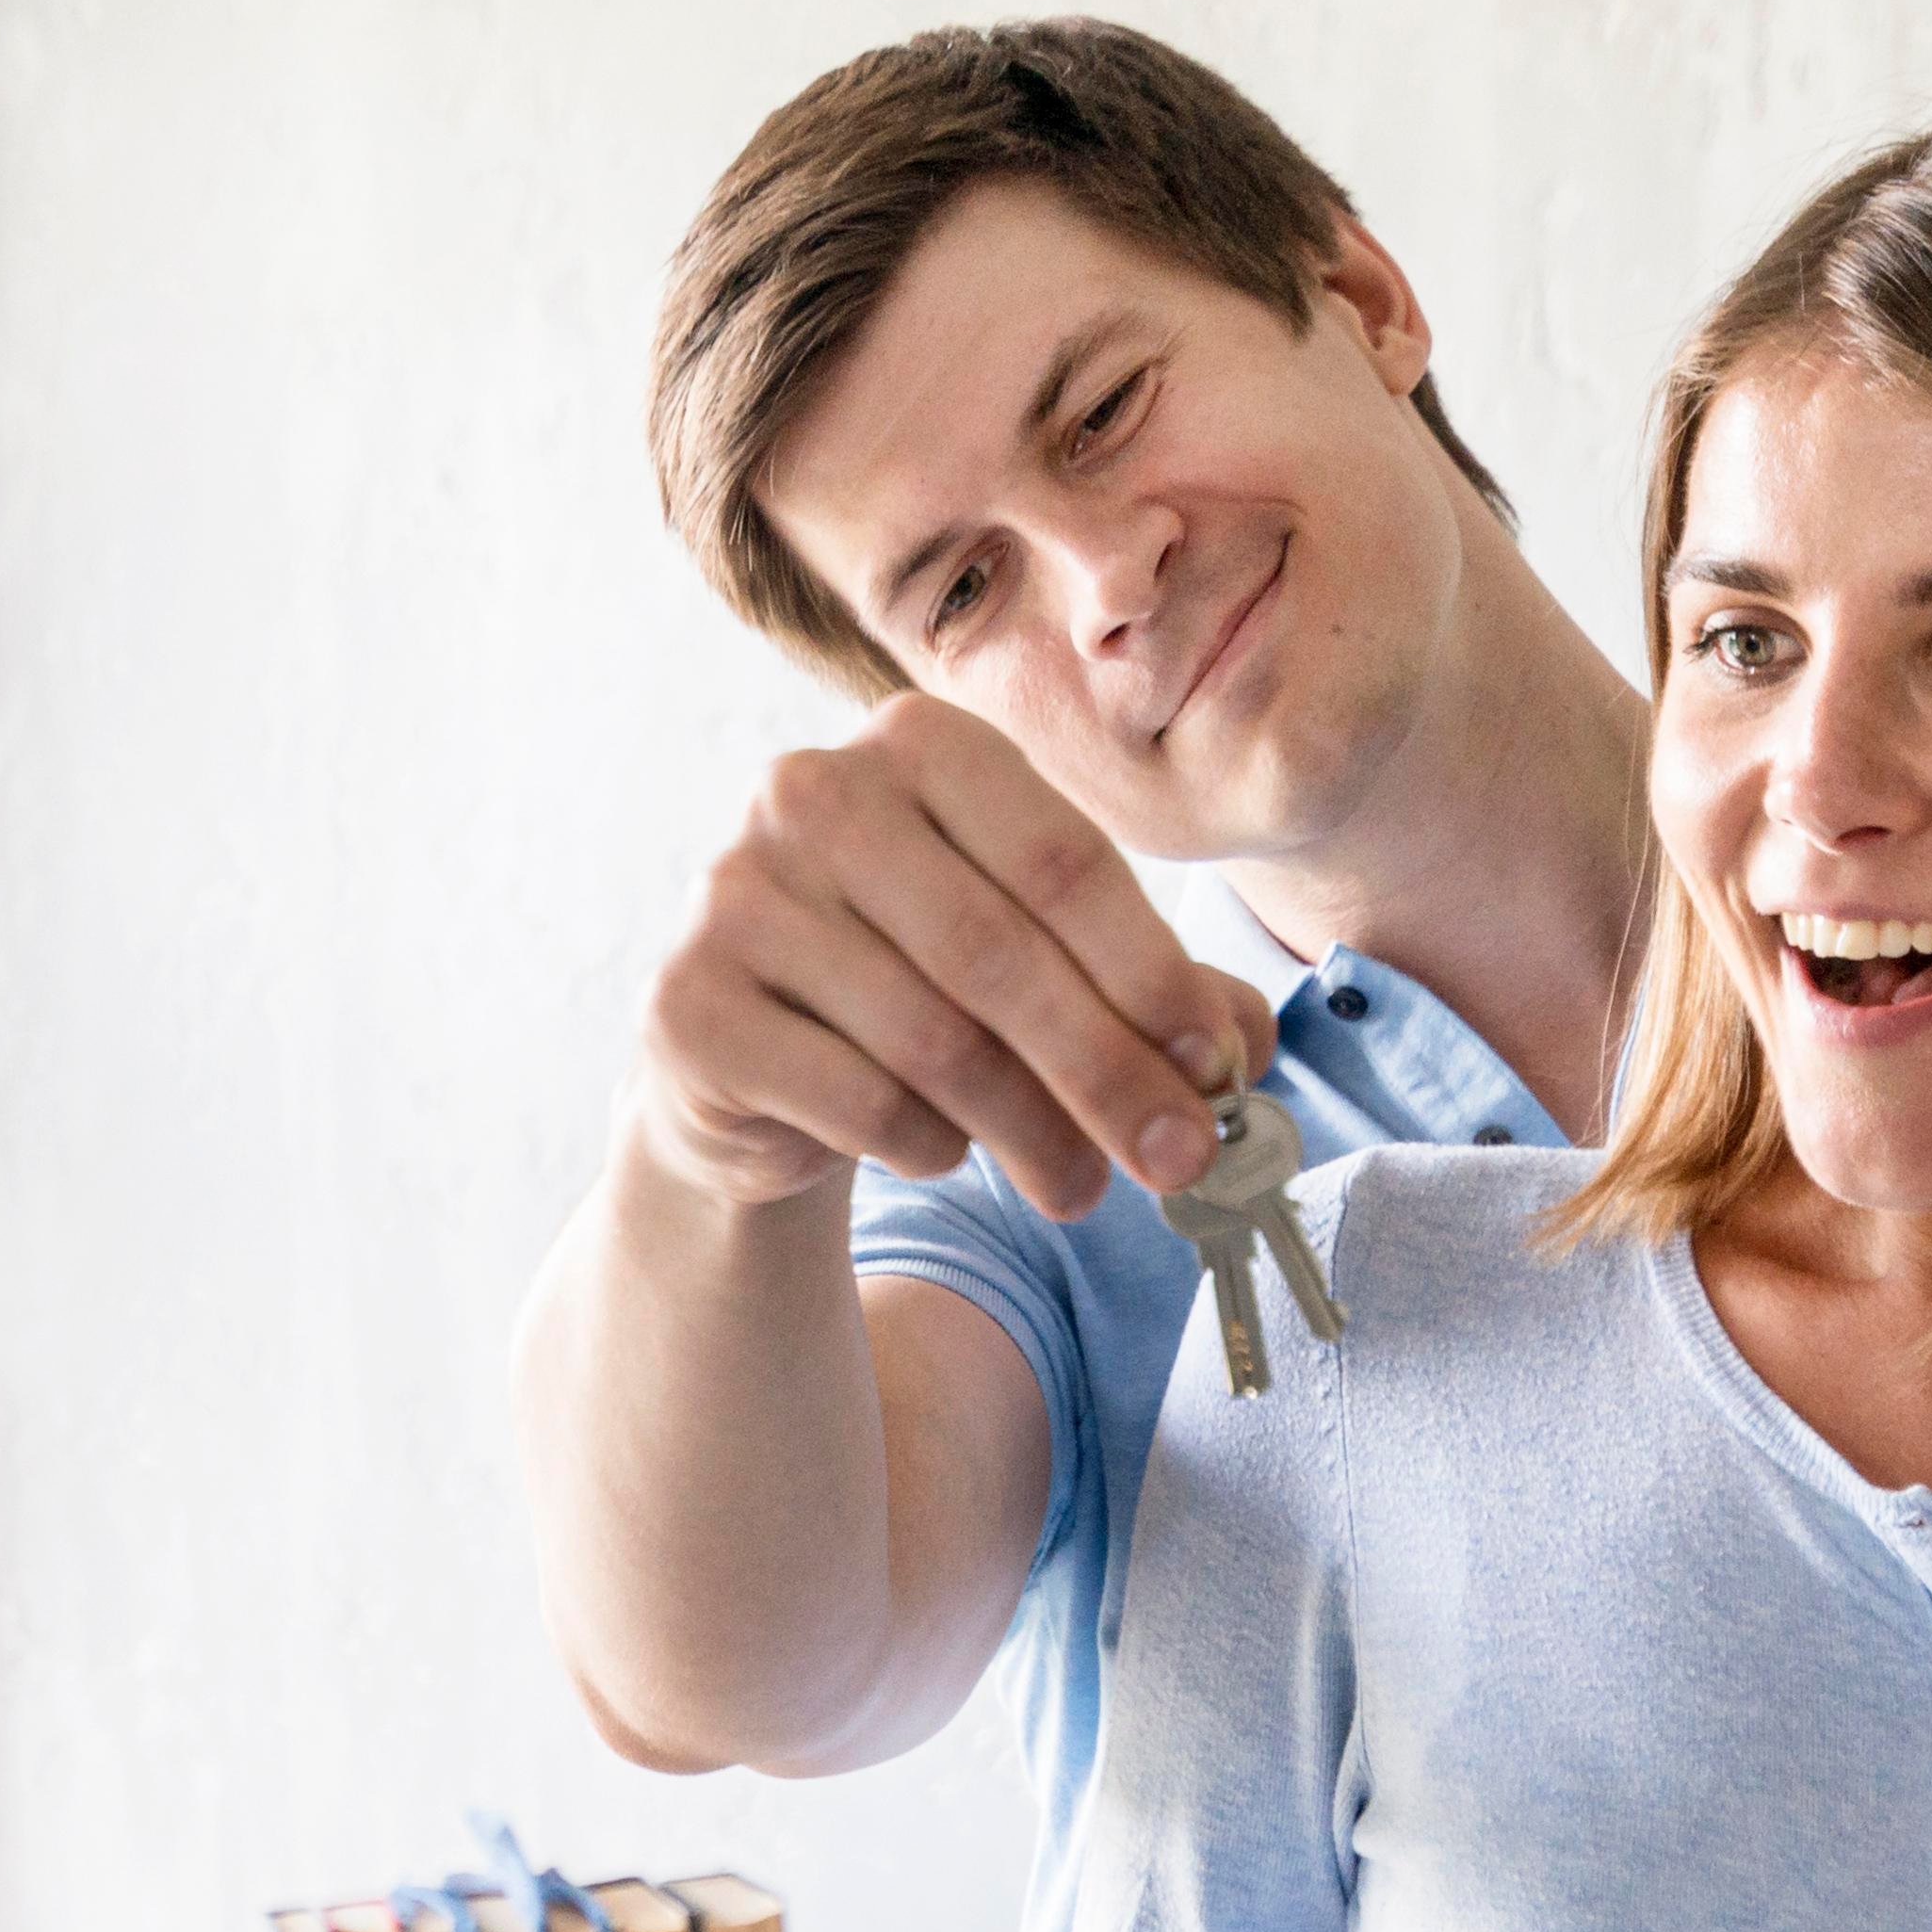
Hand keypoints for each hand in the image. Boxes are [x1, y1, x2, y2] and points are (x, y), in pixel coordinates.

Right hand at [625, 697, 1276, 1219]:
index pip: (1063, 860)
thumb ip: (1160, 995)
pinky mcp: (686, 1002)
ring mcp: (732, 892)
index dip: (1152, 975)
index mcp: (918, 742)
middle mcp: (809, 791)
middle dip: (1108, 1074)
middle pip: (1000, 954)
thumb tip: (1245, 1052)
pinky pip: (850, 1097)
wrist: (755, 1066)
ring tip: (1081, 1190)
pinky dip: (925, 1144)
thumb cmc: (928, 991)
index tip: (1217, 1072)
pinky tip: (946, 1153)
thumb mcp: (1054, 969)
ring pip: (930, 1037)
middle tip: (1180, 1163)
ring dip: (1031, 1133)